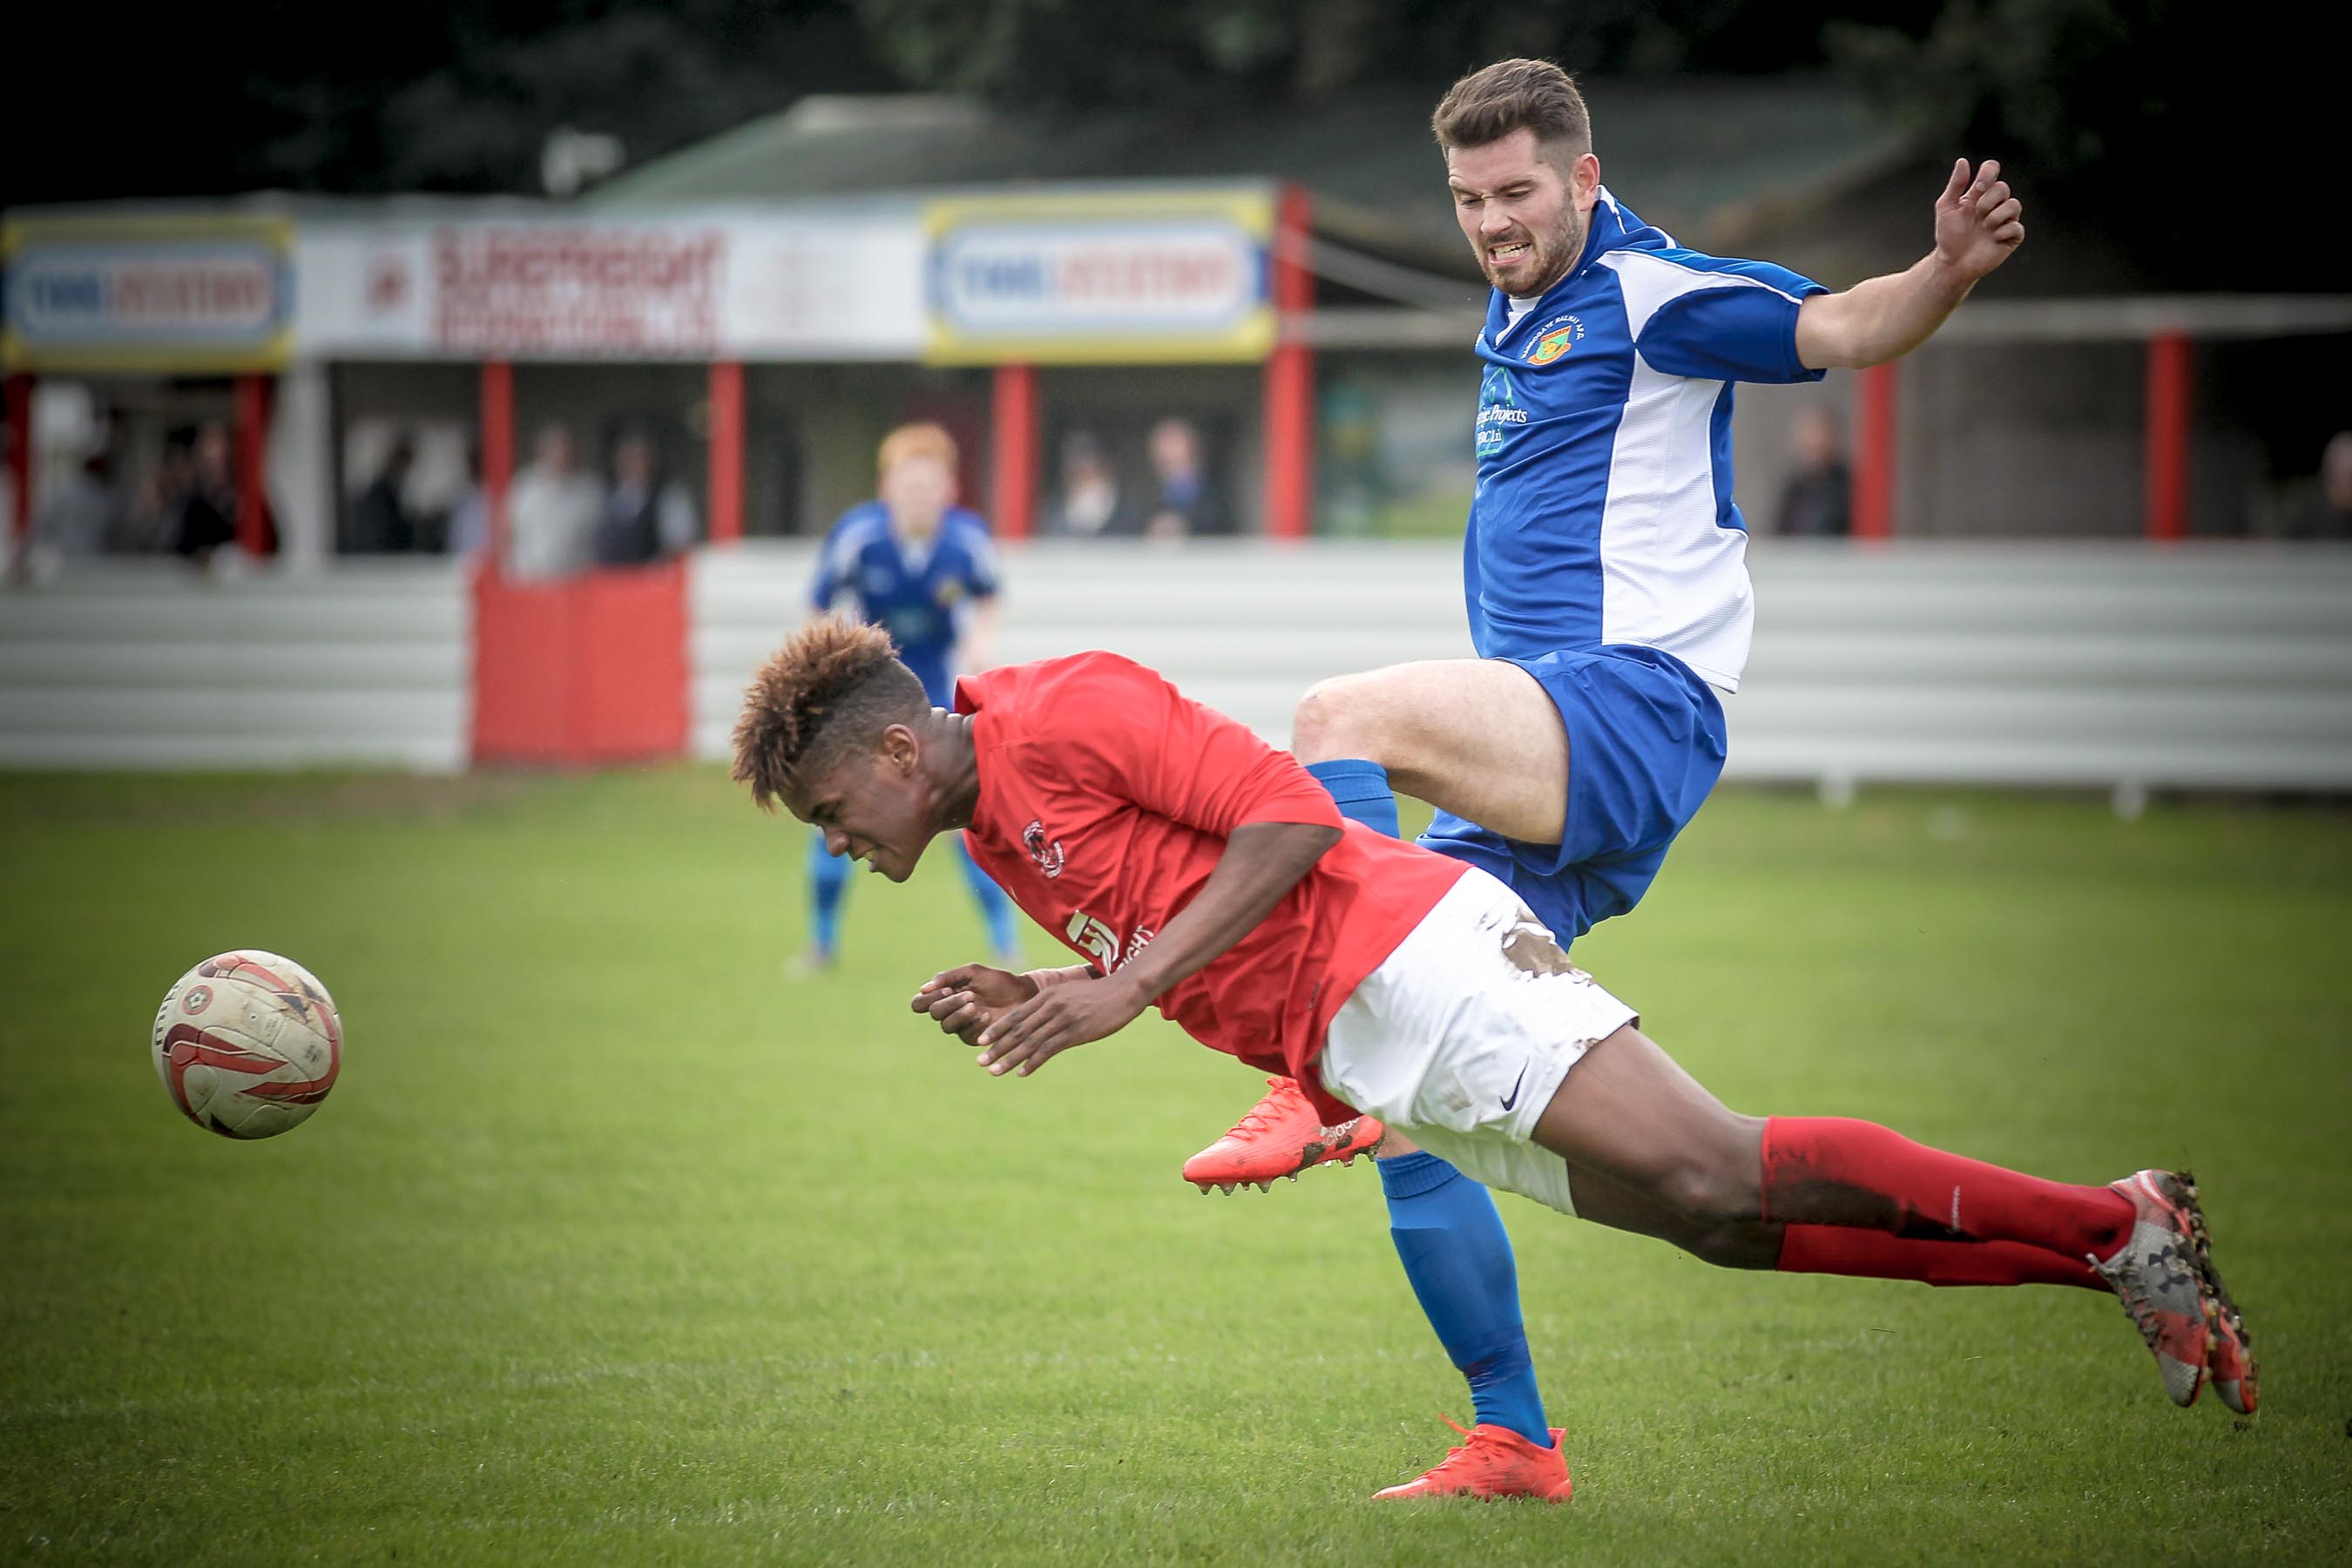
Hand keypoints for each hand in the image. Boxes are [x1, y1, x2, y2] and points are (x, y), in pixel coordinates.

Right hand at [910, 964, 1036, 1045]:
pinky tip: (986, 1016)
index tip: (946, 989)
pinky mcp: (973, 1037)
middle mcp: (949, 1012)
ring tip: (975, 1005)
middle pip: (934, 1013)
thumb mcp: (973, 972)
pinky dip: (974, 1024)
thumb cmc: (998, 982)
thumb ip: (948, 977)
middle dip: (949, 1003)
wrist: (1024, 995)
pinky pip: (964, 1035)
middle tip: (969, 996)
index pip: (920, 1003)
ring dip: (959, 1014)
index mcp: (944, 995)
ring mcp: (960, 1026)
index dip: (928, 998)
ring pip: (946, 1026)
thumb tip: (923, 988)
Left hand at [972, 972, 1149, 1076]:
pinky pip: (1048, 1050)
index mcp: (1047, 995)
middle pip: (1018, 1030)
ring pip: (1029, 1042)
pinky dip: (1033, 1062)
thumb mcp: (1070, 993)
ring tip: (994, 1071)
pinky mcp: (1075, 1032)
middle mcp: (1050, 1006)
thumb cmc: (1098, 993)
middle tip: (980, 1061)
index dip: (997, 1029)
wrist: (1124, 990)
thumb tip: (1038, 1017)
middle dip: (997, 1047)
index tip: (981, 1041)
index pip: (1016, 1015)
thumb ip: (1053, 1004)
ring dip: (1009, 1058)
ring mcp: (1062, 1019)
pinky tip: (1021, 1073)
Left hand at [1932, 158, 2023, 282]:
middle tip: (1976, 214)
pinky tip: (1991, 238)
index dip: (1989, 173)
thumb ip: (1955, 185)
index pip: (1992, 169)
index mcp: (1980, 194)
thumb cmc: (1949, 235)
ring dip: (1996, 215)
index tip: (1978, 187)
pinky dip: (2002, 232)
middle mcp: (1995, 204)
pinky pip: (2016, 227)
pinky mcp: (2011, 237)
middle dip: (1988, 200)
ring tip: (1984, 226)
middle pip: (2003, 187)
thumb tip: (1962, 161)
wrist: (1951, 262)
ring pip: (2014, 205)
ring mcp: (2005, 220)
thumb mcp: (1947, 207)